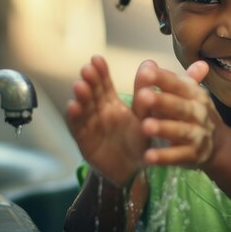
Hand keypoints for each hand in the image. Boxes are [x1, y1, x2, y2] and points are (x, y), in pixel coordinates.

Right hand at [66, 55, 152, 186]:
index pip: (104, 85)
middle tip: (87, 69)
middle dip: (89, 81)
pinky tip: (73, 106)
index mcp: (113, 104)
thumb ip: (148, 94)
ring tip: (80, 86)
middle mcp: (99, 112)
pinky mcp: (84, 142)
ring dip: (81, 97)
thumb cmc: (140, 142)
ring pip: (84, 108)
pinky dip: (75, 118)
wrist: (132, 172)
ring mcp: (90, 126)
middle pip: (92, 93)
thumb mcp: (146, 117)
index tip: (96, 59)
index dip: (100, 72)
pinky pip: (78, 128)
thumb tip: (157, 64)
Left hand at [133, 60, 223, 167]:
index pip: (178, 84)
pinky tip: (149, 156)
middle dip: (162, 101)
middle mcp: (198, 113)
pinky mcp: (193, 155)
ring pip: (180, 131)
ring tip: (145, 126)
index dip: (163, 78)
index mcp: (194, 94)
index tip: (146, 71)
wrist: (219, 144)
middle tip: (142, 96)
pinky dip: (165, 157)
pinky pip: (178, 156)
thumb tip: (148, 62)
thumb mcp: (186, 94)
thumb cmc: (193, 113)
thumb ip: (165, 81)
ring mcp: (197, 135)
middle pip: (180, 106)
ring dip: (164, 128)